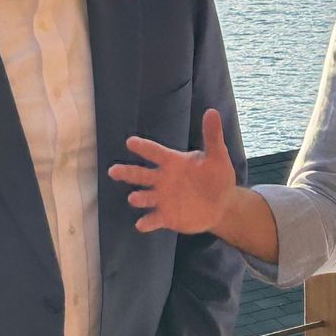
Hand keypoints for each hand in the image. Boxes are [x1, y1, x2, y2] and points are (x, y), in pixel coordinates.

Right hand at [107, 108, 237, 233]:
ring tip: (133, 198)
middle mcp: (163, 179)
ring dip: (138, 197)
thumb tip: (212, 111)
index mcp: (173, 162)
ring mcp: (163, 198)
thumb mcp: (217, 156)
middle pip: (141, 174)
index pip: (155, 152)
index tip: (130, 142)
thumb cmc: (217, 177)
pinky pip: (154, 219)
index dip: (143, 147)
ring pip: (145, 197)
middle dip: (127, 172)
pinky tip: (141, 224)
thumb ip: (212, 136)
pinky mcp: (166, 216)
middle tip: (113, 170)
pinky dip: (147, 222)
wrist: (222, 205)